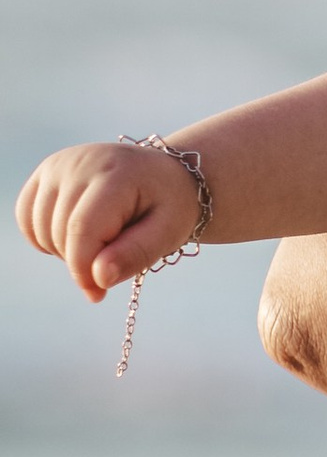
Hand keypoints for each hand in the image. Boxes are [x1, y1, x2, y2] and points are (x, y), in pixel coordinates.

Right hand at [16, 142, 199, 299]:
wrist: (164, 175)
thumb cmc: (169, 206)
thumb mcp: (168, 232)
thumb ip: (135, 255)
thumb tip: (98, 277)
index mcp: (116, 174)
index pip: (82, 230)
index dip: (83, 270)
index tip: (98, 293)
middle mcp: (80, 162)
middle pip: (59, 232)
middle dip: (80, 261)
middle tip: (112, 259)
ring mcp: (59, 164)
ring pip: (39, 228)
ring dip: (63, 249)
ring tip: (100, 242)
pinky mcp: (46, 171)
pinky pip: (26, 216)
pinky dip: (44, 235)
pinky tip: (74, 235)